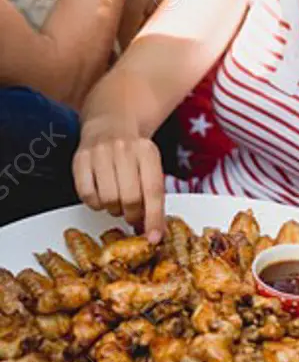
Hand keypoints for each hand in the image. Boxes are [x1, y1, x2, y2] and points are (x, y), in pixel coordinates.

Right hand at [72, 119, 165, 242]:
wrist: (110, 123)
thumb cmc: (134, 153)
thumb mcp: (151, 167)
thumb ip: (155, 197)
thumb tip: (155, 232)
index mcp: (147, 151)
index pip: (153, 191)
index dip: (154, 218)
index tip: (154, 238)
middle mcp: (124, 149)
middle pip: (130, 198)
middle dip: (133, 214)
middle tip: (133, 215)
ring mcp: (100, 153)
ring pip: (107, 199)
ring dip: (114, 209)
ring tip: (117, 200)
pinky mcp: (80, 159)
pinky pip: (86, 195)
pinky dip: (95, 203)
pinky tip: (101, 195)